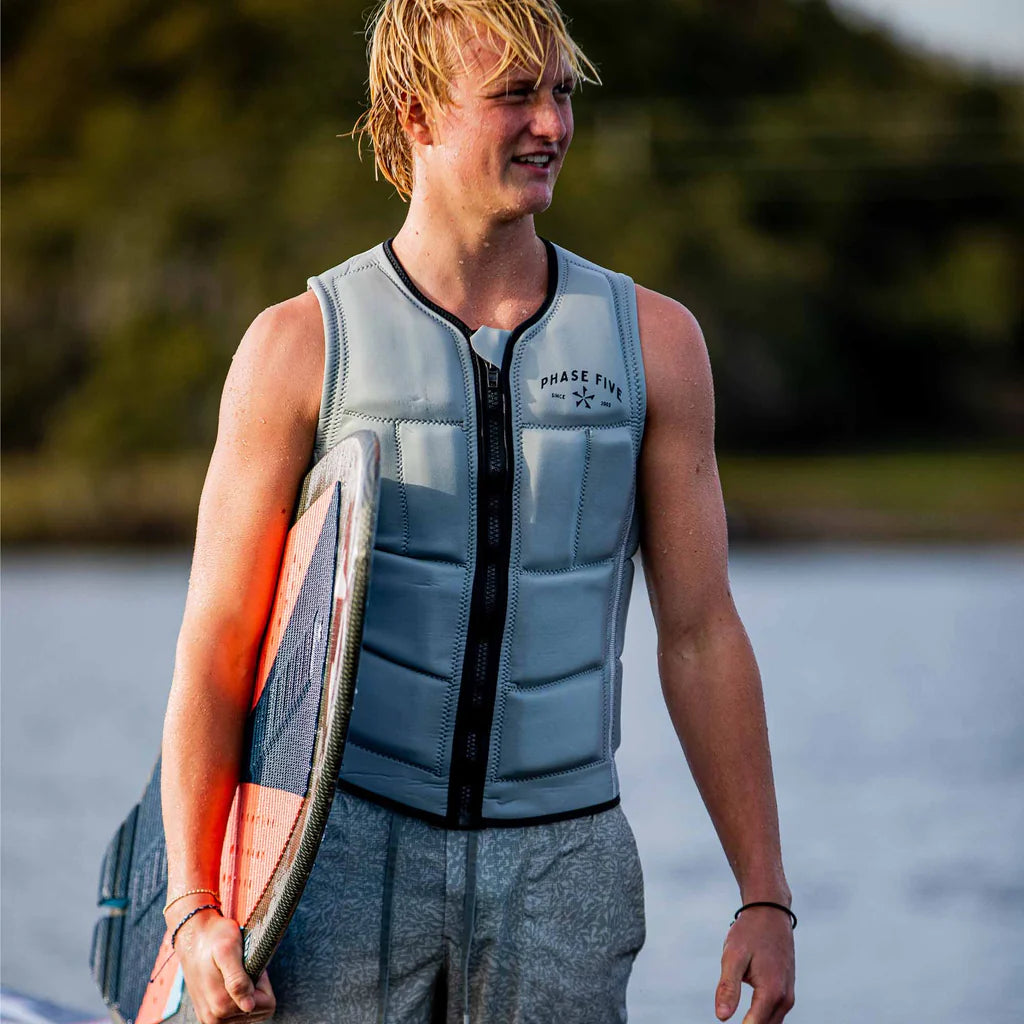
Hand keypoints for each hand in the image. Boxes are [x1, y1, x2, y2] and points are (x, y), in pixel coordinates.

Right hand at [172, 907, 276, 1023]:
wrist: (193, 938)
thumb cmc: (214, 938)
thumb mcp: (229, 950)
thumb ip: (238, 979)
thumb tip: (249, 1006)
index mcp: (222, 1005)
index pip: (266, 1004)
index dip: (262, 982)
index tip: (248, 966)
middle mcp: (214, 1019)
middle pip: (257, 1010)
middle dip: (254, 988)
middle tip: (240, 967)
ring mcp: (210, 1019)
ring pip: (247, 1012)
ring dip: (246, 992)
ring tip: (232, 973)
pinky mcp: (207, 1016)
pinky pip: (235, 1013)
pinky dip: (236, 996)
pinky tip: (226, 981)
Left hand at [715, 906, 794, 1023]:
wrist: (770, 912)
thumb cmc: (749, 932)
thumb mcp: (732, 956)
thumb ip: (728, 987)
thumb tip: (721, 1018)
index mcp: (771, 992)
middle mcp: (784, 998)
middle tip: (724, 1016)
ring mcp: (788, 995)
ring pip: (771, 1023)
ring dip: (755, 1023)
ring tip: (740, 1018)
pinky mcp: (787, 990)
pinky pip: (775, 1014)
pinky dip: (762, 1018)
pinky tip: (748, 1017)